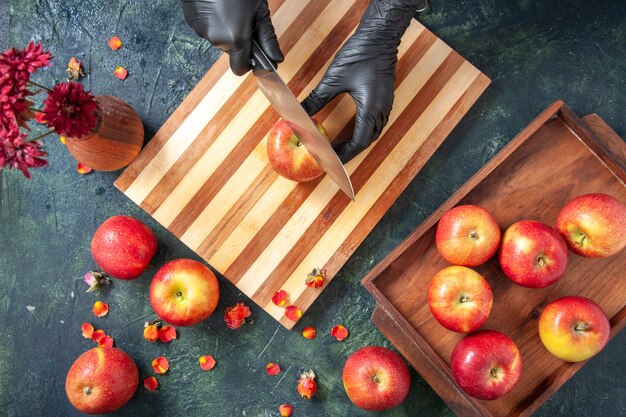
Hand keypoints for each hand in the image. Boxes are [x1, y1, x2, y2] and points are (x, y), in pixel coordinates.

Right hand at [181, 0, 283, 75]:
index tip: (253, 53)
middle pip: (230, 51)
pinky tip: (217, 6)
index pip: (240, 69)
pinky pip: (206, 28)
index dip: (248, 62)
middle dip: (238, 40)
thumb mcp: (259, 11)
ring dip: (225, 29)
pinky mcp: (192, 21)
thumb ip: (268, 38)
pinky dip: (212, 21)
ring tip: (229, 9)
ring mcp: (201, 30)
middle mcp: (216, 39)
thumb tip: (276, 58)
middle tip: (242, 18)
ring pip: (218, 39)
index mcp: (235, 40)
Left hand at [301, 0, 417, 162]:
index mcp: (371, 108)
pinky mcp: (384, 97)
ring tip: (341, 146)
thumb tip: (300, 113)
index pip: (360, 141)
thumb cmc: (360, 54)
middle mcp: (382, 109)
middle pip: (368, 140)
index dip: (346, 153)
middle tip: (333, 155)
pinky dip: (364, 130)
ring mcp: (385, 104)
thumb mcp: (334, 78)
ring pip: (374, 132)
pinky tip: (353, 128)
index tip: (332, 159)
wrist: (380, 36)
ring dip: (358, 141)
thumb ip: (318, 98)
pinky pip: (376, 121)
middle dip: (351, 150)